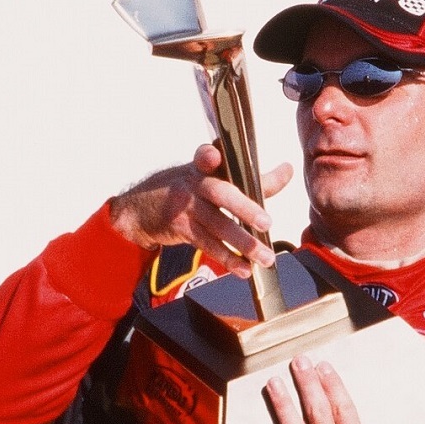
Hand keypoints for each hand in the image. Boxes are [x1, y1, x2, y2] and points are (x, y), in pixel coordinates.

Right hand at [108, 144, 292, 276]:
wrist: (139, 209)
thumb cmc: (185, 190)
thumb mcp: (209, 176)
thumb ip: (248, 177)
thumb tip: (286, 171)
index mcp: (202, 166)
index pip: (207, 155)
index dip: (210, 154)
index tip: (215, 154)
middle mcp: (193, 183)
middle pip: (220, 193)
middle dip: (244, 208)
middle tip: (267, 223)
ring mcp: (185, 207)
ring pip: (217, 225)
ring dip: (243, 243)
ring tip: (265, 257)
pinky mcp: (180, 228)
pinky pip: (207, 244)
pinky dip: (228, 258)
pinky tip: (243, 269)